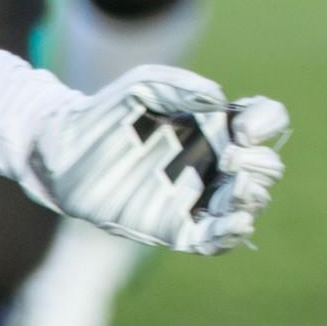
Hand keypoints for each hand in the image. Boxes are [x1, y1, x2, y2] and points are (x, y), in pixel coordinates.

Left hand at [23, 67, 288, 254]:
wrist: (60, 152)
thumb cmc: (103, 113)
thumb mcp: (143, 86)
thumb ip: (180, 87)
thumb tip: (220, 101)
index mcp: (214, 124)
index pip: (265, 120)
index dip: (267, 122)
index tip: (244, 127)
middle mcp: (213, 161)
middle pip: (264, 167)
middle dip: (260, 164)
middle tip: (231, 158)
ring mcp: (196, 196)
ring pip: (247, 203)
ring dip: (253, 197)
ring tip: (236, 189)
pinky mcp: (174, 228)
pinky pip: (213, 239)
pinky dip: (232, 235)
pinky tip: (240, 225)